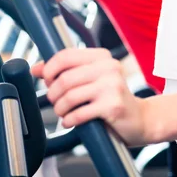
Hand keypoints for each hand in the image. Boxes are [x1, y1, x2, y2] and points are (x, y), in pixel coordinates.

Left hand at [31, 48, 147, 145]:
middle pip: (65, 78)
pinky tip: (71, 121)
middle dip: (53, 94)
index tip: (47, 81)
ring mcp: (112, 86)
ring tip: (63, 113)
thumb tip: (36, 68)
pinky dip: (69, 120)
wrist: (140, 119)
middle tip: (55, 102)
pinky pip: (79, 113)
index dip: (50, 69)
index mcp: (102, 56)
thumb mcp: (91, 79)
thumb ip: (65, 71)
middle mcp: (109, 67)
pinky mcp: (113, 106)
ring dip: (60, 109)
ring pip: (70, 96)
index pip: (65, 56)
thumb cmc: (111, 98)